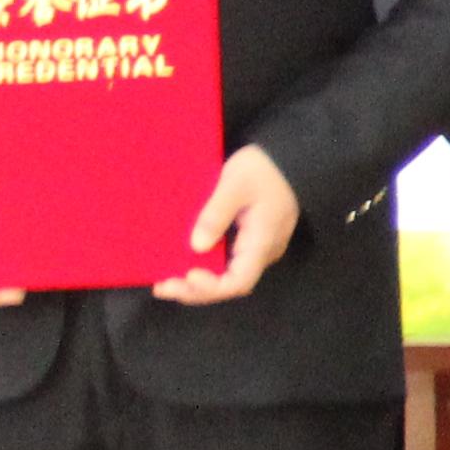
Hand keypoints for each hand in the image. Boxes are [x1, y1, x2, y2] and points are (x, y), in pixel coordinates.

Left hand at [153, 144, 301, 302]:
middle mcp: (262, 252)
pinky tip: (184, 265)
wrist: (287, 158)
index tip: (187, 275)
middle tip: (161, 287)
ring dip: (197, 284)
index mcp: (261, 242)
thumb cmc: (264, 168)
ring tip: (166, 282)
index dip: (211, 287)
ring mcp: (258, 248)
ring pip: (229, 277)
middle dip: (195, 291)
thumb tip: (196, 246)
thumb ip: (216, 215)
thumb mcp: (235, 184)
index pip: (239, 281)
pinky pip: (229, 263)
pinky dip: (206, 269)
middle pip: (230, 285)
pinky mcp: (251, 240)